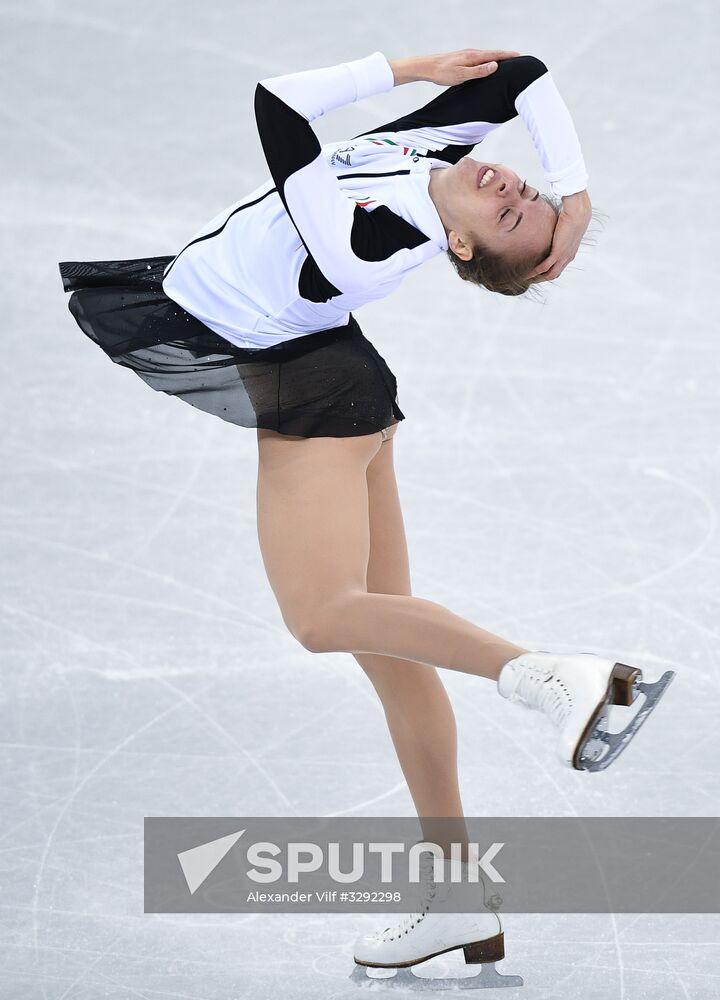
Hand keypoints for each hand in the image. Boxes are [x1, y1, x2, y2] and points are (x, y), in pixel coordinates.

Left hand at [390, 49, 520, 86]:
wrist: (426, 67)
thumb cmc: (442, 73)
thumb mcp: (462, 75)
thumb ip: (479, 71)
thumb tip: (496, 65)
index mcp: (474, 56)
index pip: (495, 55)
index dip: (508, 56)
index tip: (520, 56)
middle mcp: (472, 53)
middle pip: (493, 54)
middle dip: (506, 56)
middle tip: (518, 59)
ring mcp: (467, 55)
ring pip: (486, 56)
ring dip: (497, 58)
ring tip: (507, 63)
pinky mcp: (462, 59)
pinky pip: (480, 59)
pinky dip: (488, 61)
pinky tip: (488, 66)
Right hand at [528, 191, 591, 282]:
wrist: (578, 212)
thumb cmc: (575, 214)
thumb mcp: (567, 227)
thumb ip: (558, 231)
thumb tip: (551, 227)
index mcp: (570, 253)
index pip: (558, 268)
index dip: (547, 272)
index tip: (537, 273)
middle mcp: (567, 257)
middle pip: (553, 275)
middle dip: (541, 279)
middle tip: (529, 279)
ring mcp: (563, 256)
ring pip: (549, 275)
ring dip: (537, 278)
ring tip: (526, 279)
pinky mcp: (558, 253)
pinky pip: (544, 267)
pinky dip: (535, 272)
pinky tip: (527, 273)